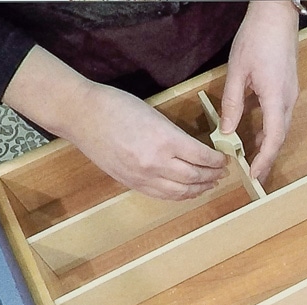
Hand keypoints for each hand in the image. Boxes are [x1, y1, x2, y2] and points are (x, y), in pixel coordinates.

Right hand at [67, 84, 227, 200]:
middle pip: (194, 176)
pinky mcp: (131, 183)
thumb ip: (175, 136)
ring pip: (181, 191)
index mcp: (165, 140)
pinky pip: (162, 195)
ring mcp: (142, 176)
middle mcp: (156, 162)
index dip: (217, 160)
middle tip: (221, 173)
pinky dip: (179, 195)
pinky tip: (188, 192)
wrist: (81, 115)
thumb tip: (195, 151)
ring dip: (199, 189)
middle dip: (212, 176)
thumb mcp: (155, 115)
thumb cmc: (116, 106)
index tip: (225, 159)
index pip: (202, 157)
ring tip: (209, 184)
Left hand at [220, 1, 299, 180]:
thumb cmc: (257, 38)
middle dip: (267, 157)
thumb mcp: (238, 71)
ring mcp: (291, 94)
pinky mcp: (288, 88)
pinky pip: (281, 116)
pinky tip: (257, 133)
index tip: (255, 175)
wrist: (277, 15)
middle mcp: (288, 100)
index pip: (274, 138)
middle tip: (252, 173)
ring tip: (252, 157)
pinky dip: (270, 129)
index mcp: (276, 98)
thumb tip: (227, 131)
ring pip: (281, 127)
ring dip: (268, 144)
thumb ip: (232, 103)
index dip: (264, 159)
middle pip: (280, 137)